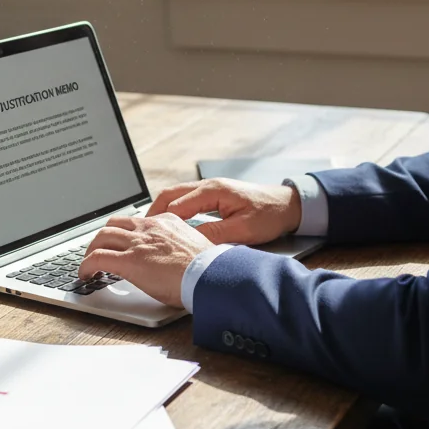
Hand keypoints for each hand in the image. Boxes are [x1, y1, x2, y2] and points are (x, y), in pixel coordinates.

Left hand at [79, 214, 214, 307]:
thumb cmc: (208, 269)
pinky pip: (97, 258)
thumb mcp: (194, 246)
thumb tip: (175, 258)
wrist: (211, 276)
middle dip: (102, 237)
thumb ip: (179, 246)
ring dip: (91, 250)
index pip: (137, 220)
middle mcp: (150, 227)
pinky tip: (85, 275)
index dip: (124, 232)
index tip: (121, 242)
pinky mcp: (129, 261)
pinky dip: (86, 266)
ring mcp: (138, 243)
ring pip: (101, 237)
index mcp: (167, 221)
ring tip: (88, 264)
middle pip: (114, 224)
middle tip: (98, 250)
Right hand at [146, 178, 301, 245]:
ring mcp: (210, 189)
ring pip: (175, 197)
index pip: (176, 206)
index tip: (146, 237)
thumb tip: (190, 243)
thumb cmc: (270, 215)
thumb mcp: (243, 229)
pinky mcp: (213, 196)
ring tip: (149, 230)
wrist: (289, 205)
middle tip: (139, 232)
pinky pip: (185, 201)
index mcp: (213, 191)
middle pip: (169, 196)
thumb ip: (215, 235)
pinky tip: (170, 226)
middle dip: (152, 213)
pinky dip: (173, 211)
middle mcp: (208, 186)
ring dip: (161, 211)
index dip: (159, 222)